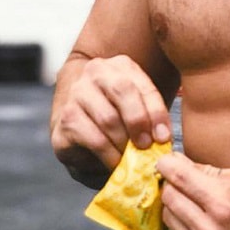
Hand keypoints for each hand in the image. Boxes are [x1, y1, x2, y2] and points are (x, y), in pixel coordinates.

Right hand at [50, 54, 171, 186]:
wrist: (79, 123)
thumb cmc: (118, 116)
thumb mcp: (139, 108)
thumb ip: (151, 116)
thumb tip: (163, 138)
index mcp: (121, 66)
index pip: (143, 85)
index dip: (156, 112)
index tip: (164, 137)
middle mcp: (96, 73)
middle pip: (122, 90)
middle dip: (138, 121)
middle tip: (146, 146)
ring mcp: (76, 94)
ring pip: (107, 118)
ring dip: (124, 143)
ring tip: (133, 158)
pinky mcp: (65, 120)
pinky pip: (92, 138)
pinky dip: (109, 155)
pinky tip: (116, 163)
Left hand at [158, 152, 229, 229]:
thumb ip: (214, 171)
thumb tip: (184, 164)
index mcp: (223, 203)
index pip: (179, 177)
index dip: (167, 164)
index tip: (167, 161)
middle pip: (168, 196)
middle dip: (172, 183)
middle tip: (183, 178)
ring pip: (169, 217)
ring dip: (177, 204)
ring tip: (195, 200)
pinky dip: (184, 224)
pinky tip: (201, 220)